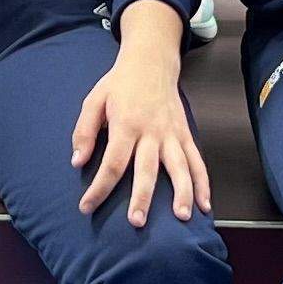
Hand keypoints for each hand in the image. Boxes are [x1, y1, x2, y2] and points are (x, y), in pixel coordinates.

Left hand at [71, 10, 206, 227]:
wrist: (152, 61)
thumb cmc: (119, 84)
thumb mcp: (94, 100)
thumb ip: (84, 131)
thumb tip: (77, 162)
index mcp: (126, 124)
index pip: (112, 162)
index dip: (99, 187)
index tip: (87, 206)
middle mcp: (152, 132)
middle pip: (147, 169)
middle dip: (143, 197)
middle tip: (137, 221)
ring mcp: (172, 134)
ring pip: (180, 167)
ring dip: (182, 192)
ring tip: (182, 217)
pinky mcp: (185, 134)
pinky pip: (196, 161)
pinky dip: (203, 183)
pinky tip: (205, 205)